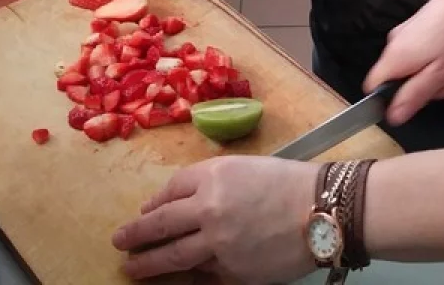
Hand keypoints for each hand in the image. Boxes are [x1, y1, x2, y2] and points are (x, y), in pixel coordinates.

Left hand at [112, 156, 317, 282]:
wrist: (324, 210)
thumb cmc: (291, 182)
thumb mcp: (248, 168)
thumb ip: (213, 183)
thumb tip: (181, 204)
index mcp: (212, 176)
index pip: (171, 190)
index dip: (154, 203)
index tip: (144, 212)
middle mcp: (208, 209)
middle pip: (159, 224)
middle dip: (135, 235)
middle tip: (119, 242)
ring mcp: (218, 243)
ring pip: (172, 257)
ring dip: (147, 263)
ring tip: (132, 267)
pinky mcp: (232, 271)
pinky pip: (203, 274)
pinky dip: (190, 274)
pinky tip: (181, 276)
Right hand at [364, 0, 443, 124]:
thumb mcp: (441, 74)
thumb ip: (414, 95)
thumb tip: (392, 116)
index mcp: (394, 56)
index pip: (373, 87)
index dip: (391, 99)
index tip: (418, 100)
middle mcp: (396, 42)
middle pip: (403, 78)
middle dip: (430, 84)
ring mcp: (411, 31)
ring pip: (422, 66)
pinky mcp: (426, 23)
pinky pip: (432, 50)